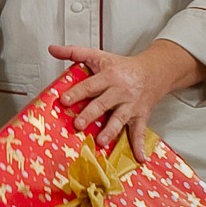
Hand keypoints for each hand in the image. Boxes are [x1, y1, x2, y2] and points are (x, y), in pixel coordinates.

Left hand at [50, 41, 204, 160]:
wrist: (153, 71)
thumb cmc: (121, 66)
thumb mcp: (98, 55)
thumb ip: (73, 53)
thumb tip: (52, 49)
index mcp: (108, 76)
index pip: (90, 85)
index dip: (77, 93)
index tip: (64, 100)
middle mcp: (120, 91)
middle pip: (103, 103)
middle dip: (90, 114)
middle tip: (78, 125)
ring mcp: (130, 105)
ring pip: (120, 119)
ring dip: (111, 131)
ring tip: (101, 141)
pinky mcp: (140, 116)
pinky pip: (140, 131)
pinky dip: (139, 145)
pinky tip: (139, 157)